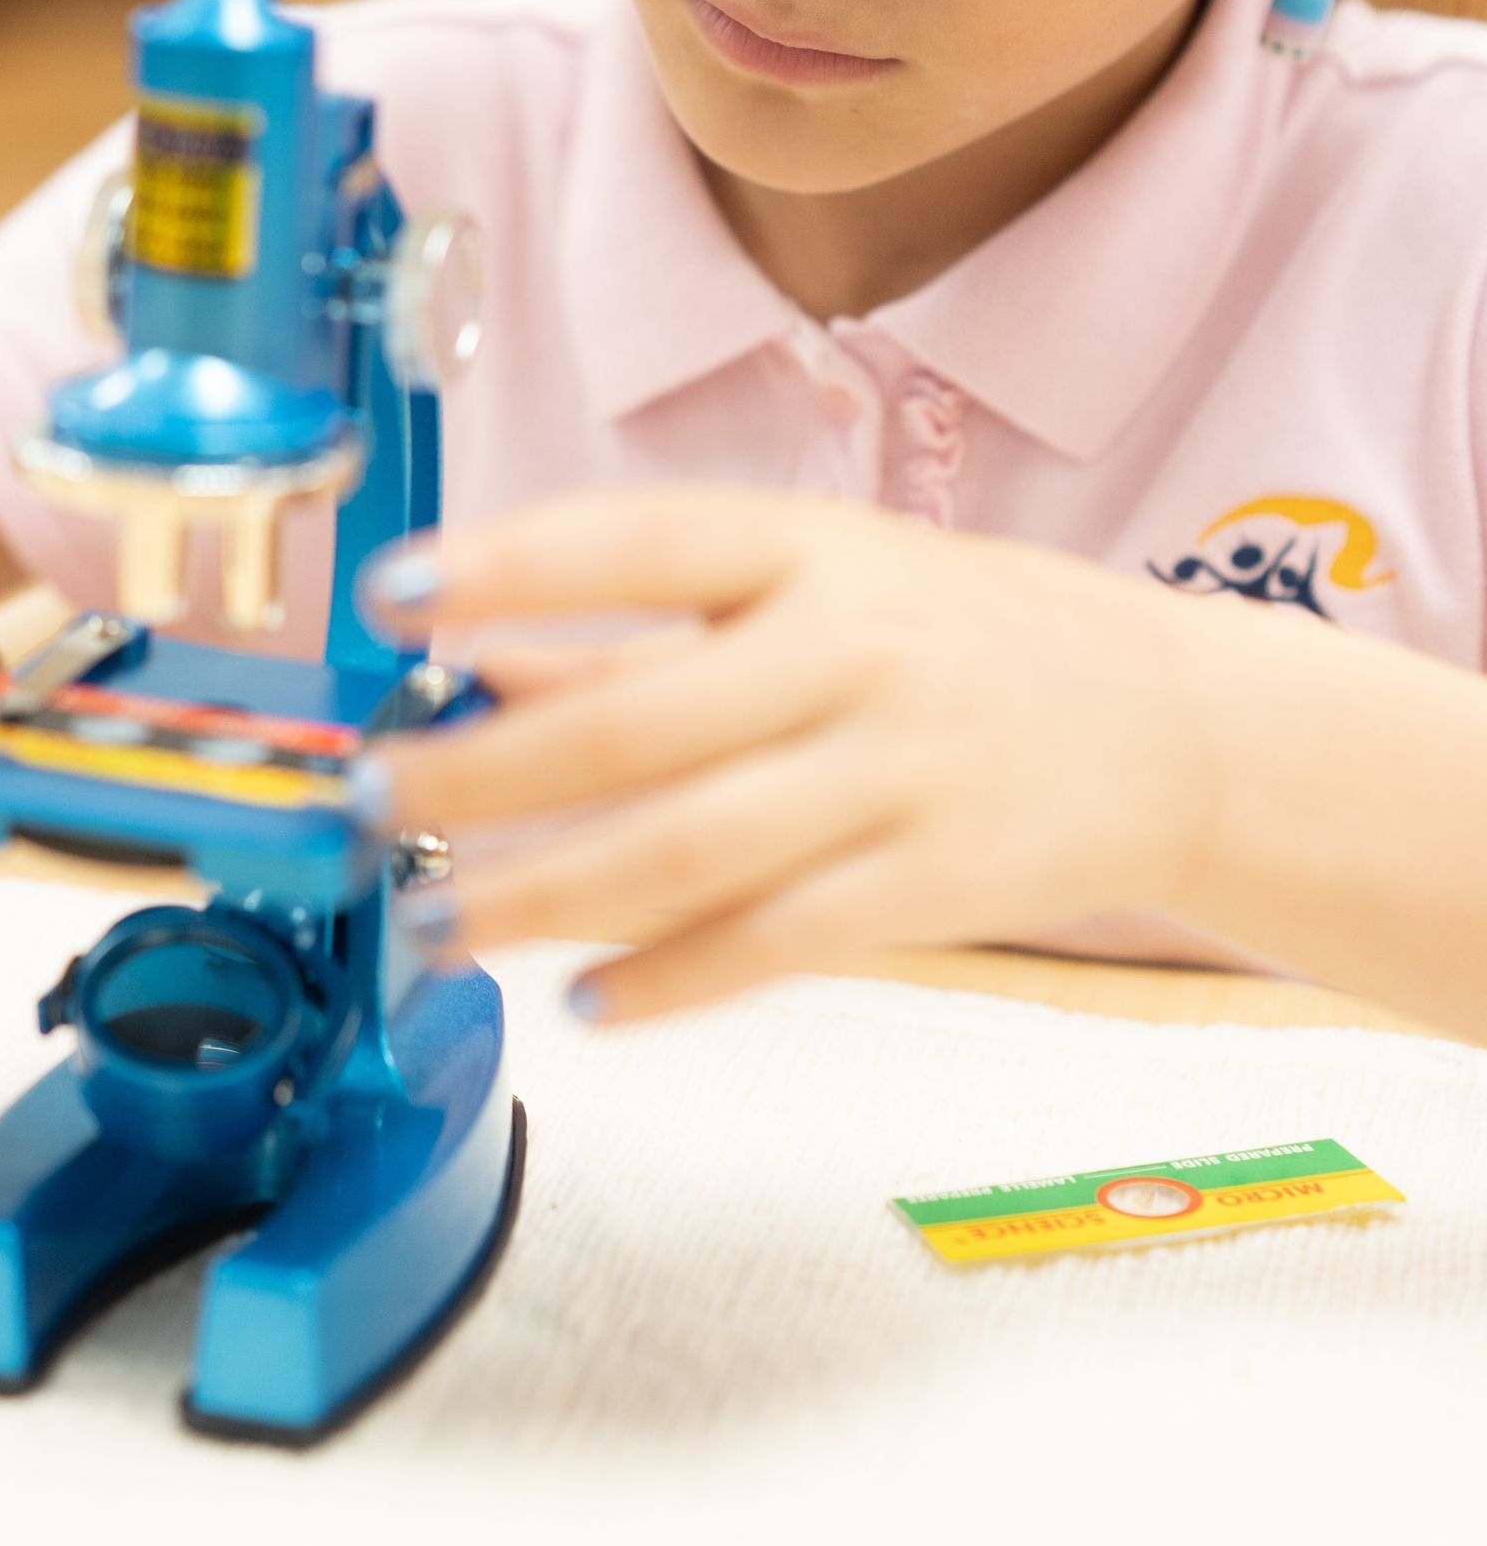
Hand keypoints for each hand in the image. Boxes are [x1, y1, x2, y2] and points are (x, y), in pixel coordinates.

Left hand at [360, 486, 1233, 1021]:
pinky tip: (588, 1003)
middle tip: (373, 809)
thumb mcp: (819, 586)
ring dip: (544, 896)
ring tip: (441, 926)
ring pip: (687, 848)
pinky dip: (671, 980)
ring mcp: (900, 767)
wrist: (1173, 722)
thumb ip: (648, 632)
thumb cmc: (964, 640)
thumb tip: (478, 659)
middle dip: (481, 774)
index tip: (390, 597)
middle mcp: (851, 647)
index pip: (638, 541)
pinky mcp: (938, 881)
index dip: (507, 565)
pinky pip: (776, 941)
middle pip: (634, 723)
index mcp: (810, 548)